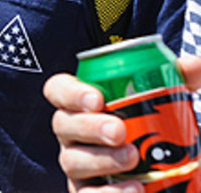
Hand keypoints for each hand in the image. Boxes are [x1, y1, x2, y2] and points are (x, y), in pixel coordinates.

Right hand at [44, 55, 200, 192]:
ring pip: (72, 160)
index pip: (58, 90)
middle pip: (63, 124)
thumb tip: (190, 66)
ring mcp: (78, 165)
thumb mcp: (168, 103)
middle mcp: (72, 134)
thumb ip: (179, 81)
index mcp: (82, 106)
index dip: (70, 92)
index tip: (97, 98)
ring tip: (133, 159)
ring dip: (100, 159)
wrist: (166, 174)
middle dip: (88, 126)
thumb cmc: (155, 130)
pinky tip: (134, 190)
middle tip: (119, 130)